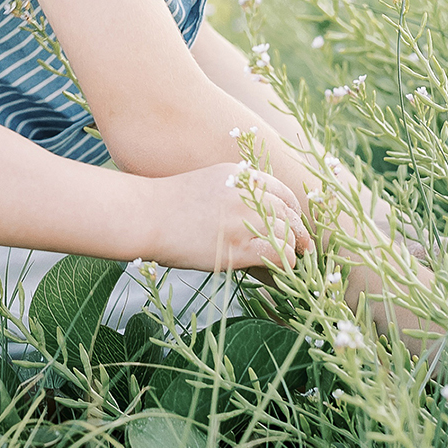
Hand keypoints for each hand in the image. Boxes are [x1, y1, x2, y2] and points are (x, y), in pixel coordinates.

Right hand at [139, 159, 308, 278]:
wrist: (144, 215)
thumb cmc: (166, 205)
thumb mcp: (205, 185)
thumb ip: (233, 192)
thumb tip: (250, 216)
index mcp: (240, 175)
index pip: (283, 193)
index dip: (292, 213)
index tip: (292, 227)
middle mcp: (247, 193)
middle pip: (289, 215)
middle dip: (299, 234)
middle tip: (304, 250)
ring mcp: (244, 219)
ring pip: (288, 235)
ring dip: (292, 251)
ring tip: (291, 264)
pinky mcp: (239, 246)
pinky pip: (279, 254)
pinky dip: (284, 264)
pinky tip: (278, 271)